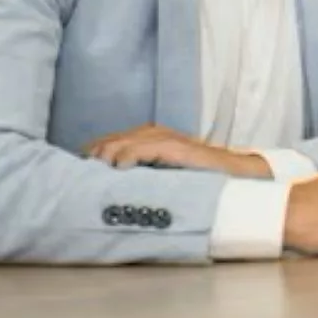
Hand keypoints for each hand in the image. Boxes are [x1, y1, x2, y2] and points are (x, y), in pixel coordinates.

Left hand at [86, 125, 270, 178]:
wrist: (236, 174)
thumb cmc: (200, 178)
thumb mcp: (165, 172)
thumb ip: (144, 171)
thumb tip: (113, 185)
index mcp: (152, 137)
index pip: (112, 140)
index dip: (94, 152)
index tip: (81, 170)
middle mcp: (157, 133)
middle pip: (113, 140)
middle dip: (95, 155)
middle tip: (83, 174)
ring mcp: (168, 140)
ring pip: (125, 142)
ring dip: (107, 156)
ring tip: (98, 171)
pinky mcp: (178, 148)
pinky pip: (146, 149)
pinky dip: (129, 156)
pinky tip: (120, 167)